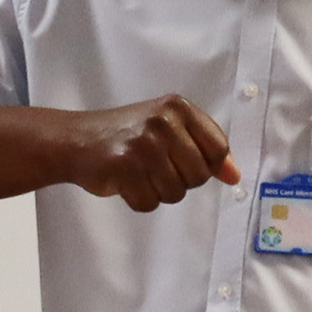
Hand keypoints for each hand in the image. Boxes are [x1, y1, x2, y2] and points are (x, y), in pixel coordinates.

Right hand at [46, 98, 239, 211]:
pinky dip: (138, 200)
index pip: (218, 149)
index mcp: (179, 107)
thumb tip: (235, 176)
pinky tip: (126, 183)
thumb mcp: (169, 130)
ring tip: (140, 175)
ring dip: (158, 193)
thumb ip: (204, 148)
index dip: (205, 166)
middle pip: (199, 176)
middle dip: (180, 181)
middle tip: (157, 170)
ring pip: (175, 193)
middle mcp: (163, 122)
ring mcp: (143, 144)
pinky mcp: (123, 167)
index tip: (184, 163)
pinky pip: (148, 203)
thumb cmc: (127, 135)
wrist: (77, 139)